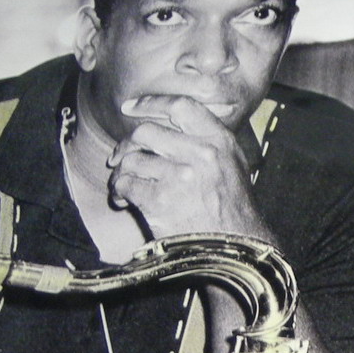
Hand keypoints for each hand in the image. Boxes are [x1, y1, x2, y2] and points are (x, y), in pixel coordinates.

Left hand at [107, 95, 258, 238]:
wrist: (234, 249)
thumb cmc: (232, 210)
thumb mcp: (233, 166)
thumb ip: (209, 141)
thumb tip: (170, 123)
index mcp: (220, 142)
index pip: (181, 107)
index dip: (151, 103)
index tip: (131, 107)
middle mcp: (201, 154)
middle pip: (147, 131)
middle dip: (127, 143)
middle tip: (120, 156)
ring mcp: (180, 176)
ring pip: (132, 158)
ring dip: (121, 170)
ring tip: (123, 183)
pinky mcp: (160, 200)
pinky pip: (126, 183)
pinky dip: (119, 191)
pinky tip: (124, 200)